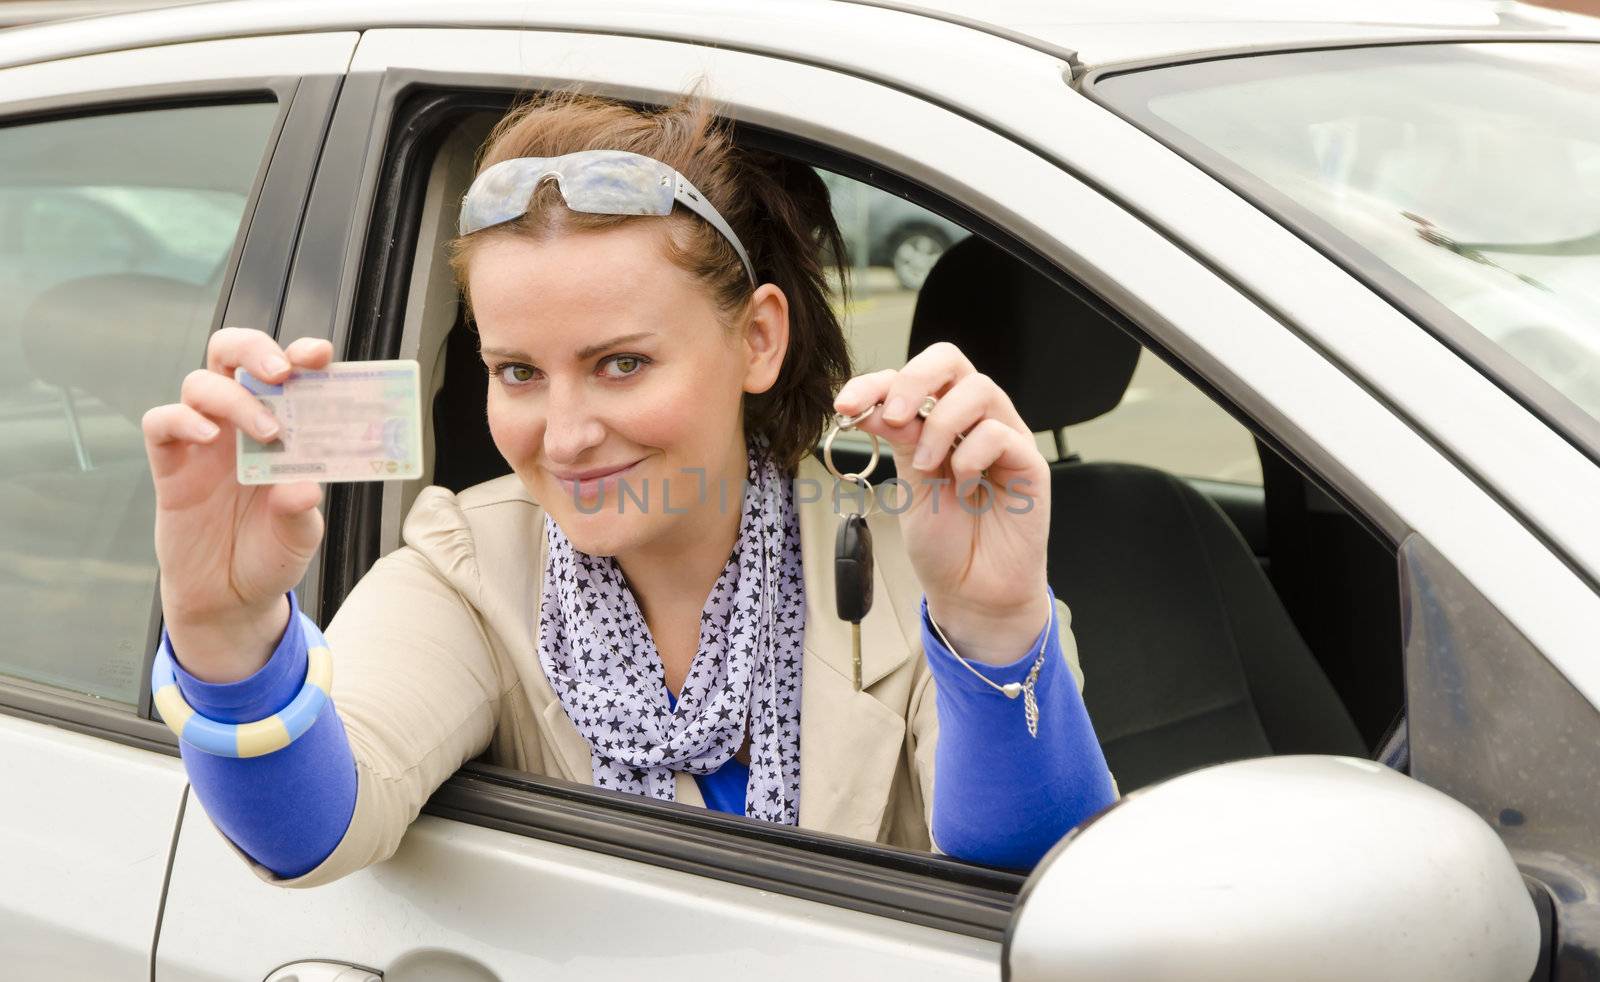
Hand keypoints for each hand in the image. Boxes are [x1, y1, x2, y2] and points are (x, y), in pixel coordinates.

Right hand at [141, 327, 332, 681]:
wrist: (230, 597)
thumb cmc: (271, 553)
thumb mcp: (299, 535)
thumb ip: (300, 509)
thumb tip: (303, 487)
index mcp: (281, 427)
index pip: (285, 372)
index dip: (300, 354)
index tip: (321, 355)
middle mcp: (239, 424)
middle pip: (231, 354)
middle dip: (254, 349)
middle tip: (281, 373)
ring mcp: (202, 441)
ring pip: (201, 383)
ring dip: (234, 397)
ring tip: (267, 434)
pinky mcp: (170, 465)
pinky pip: (161, 423)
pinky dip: (181, 420)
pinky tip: (208, 436)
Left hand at [833, 341, 1051, 664]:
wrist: (970, 591)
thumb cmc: (945, 541)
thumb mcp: (908, 483)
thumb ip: (895, 439)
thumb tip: (863, 402)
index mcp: (940, 420)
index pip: (913, 377)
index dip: (876, 382)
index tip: (845, 405)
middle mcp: (974, 421)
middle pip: (950, 360)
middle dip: (913, 381)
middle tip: (893, 418)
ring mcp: (1005, 439)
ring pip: (980, 389)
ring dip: (942, 424)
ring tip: (928, 465)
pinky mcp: (1029, 465)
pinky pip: (1002, 435)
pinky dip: (972, 456)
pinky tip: (963, 486)